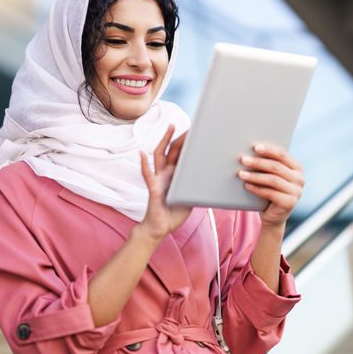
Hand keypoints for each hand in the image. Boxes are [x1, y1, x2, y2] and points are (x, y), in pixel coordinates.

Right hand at [138, 125, 190, 241]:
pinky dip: (144, 164)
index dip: (188, 145)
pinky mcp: (153, 188)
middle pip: (172, 151)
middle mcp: (166, 174)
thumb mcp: (190, 198)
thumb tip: (210, 180)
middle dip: (180, 138)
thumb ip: (195, 187)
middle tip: (188, 126)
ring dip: (164, 141)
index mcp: (176, 176)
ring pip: (161, 156)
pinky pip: (147, 175)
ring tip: (170, 128)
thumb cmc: (174, 213)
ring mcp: (159, 179)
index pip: (182, 156)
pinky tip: (142, 154)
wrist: (160, 228)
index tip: (196, 133)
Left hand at [238, 144, 304, 227]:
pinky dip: (257, 188)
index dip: (268, 150)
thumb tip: (249, 153)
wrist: (273, 217)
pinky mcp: (289, 203)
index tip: (255, 147)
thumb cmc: (270, 192)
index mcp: (296, 168)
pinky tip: (246, 185)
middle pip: (276, 167)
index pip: (283, 155)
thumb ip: (267, 165)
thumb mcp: (270, 176)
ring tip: (241, 173)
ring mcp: (296, 192)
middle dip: (258, 162)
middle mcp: (299, 179)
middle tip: (243, 160)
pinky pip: (270, 193)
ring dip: (255, 176)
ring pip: (273, 180)